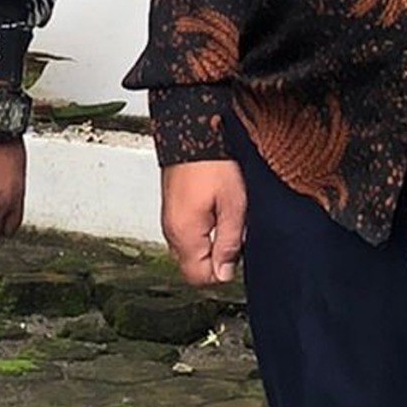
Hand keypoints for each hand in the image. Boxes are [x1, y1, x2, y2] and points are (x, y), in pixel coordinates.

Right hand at [161, 159, 247, 286]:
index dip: (222, 270)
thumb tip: (224, 273)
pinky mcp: (172, 208)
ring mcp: (169, 218)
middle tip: (233, 233)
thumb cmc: (214, 162)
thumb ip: (229, 243)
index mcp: (184, 232)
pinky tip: (214, 210)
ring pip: (189, 250)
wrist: (192, 130)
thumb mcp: (233, 205)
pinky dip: (201, 230)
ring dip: (208, 244)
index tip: (236, 250)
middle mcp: (171, 229)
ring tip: (225, 218)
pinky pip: (185, 233)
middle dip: (215, 258)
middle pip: (191, 266)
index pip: (198, 276)